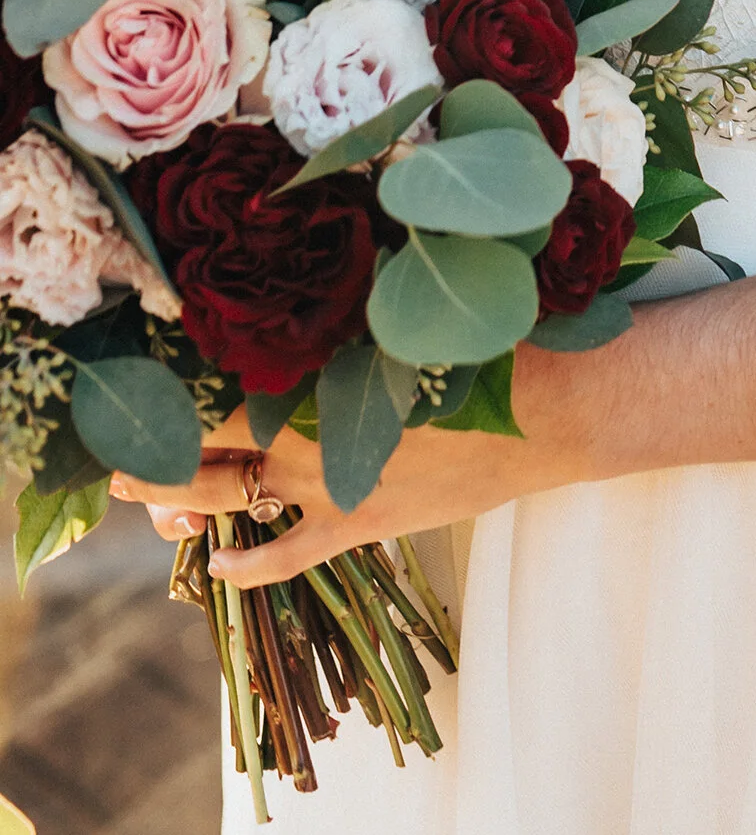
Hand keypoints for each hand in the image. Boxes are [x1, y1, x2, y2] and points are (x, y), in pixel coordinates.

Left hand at [113, 338, 607, 586]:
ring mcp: (330, 483)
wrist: (557, 408)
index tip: (145, 377)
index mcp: (316, 367)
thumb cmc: (490, 339)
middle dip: (153, 449)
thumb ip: (354, 296)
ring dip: (178, 500)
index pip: (215, 378)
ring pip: (228, 497)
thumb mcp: (412, 305)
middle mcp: (308, 429)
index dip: (171, 383)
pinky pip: (288, 555)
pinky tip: (216, 566)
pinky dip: (247, 566)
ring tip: (144, 498)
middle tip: (119, 450)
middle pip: (203, 443)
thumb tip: (311, 267)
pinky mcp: (363, 522)